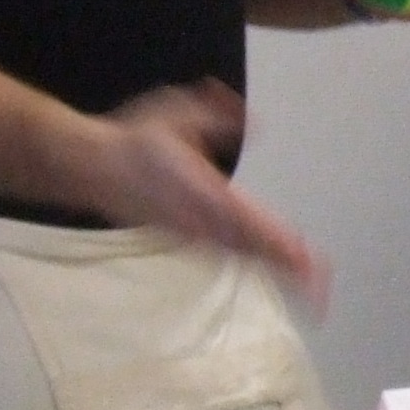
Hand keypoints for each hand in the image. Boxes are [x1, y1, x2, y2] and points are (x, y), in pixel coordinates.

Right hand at [72, 82, 333, 313]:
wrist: (88, 167)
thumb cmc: (133, 140)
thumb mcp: (179, 114)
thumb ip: (219, 117)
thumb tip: (257, 123)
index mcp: (208, 196)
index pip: (255, 229)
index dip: (284, 251)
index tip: (310, 267)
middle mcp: (204, 222)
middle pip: (256, 252)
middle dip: (290, 271)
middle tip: (322, 295)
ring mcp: (194, 232)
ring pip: (244, 254)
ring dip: (276, 267)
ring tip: (310, 284)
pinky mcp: (187, 235)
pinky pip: (229, 251)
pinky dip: (255, 258)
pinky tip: (273, 264)